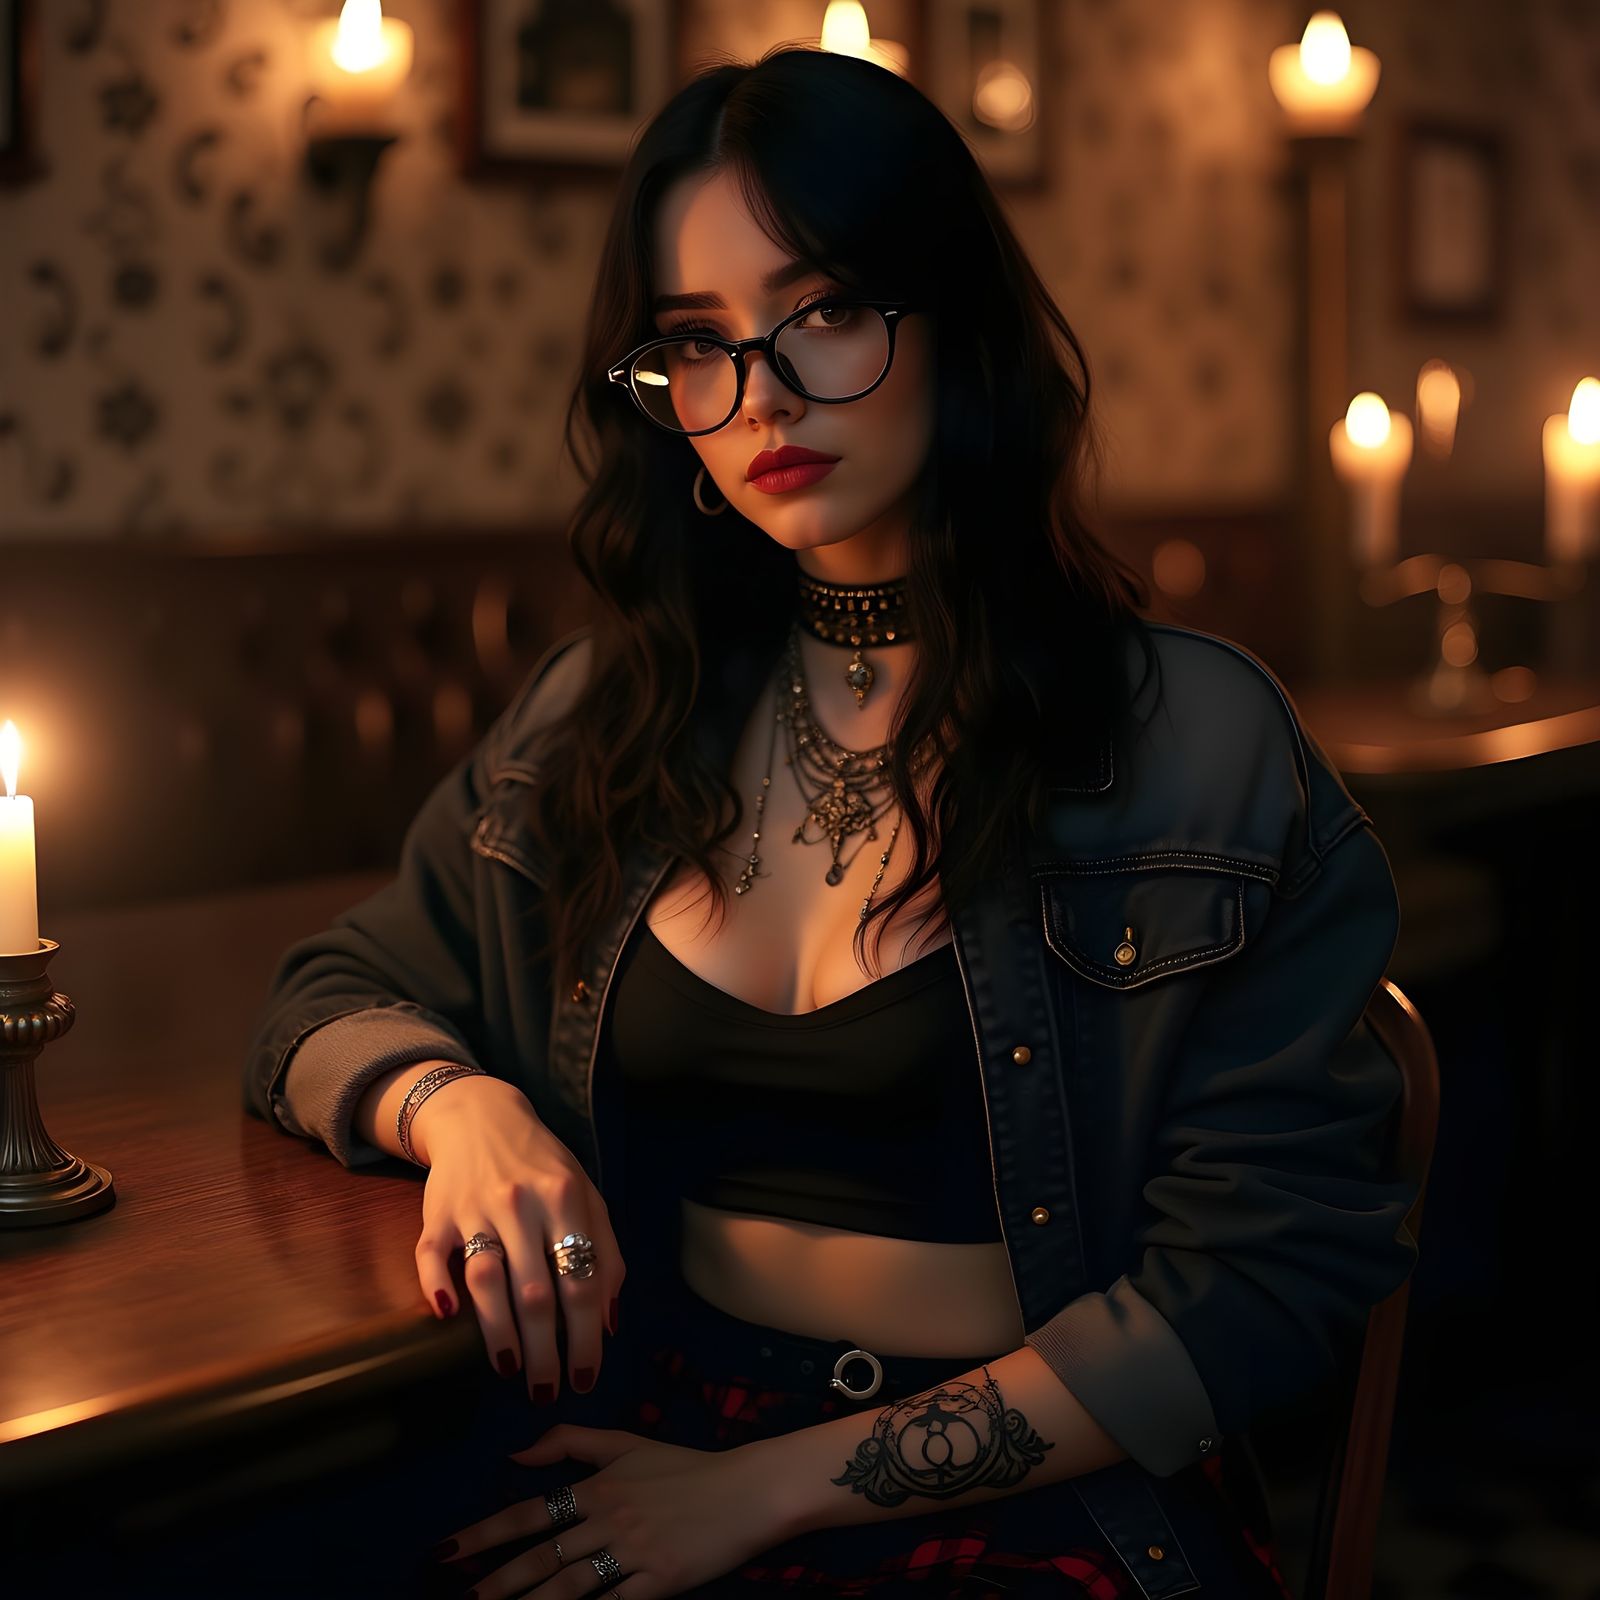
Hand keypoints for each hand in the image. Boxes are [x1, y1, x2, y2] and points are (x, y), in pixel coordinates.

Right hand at [414, 1080, 624, 1405]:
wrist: (481, 1117)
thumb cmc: (543, 1167)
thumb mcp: (587, 1196)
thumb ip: (606, 1253)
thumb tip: (608, 1321)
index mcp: (565, 1199)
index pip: (581, 1281)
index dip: (586, 1336)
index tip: (586, 1377)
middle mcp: (520, 1204)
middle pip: (535, 1291)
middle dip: (545, 1351)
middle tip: (547, 1391)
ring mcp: (475, 1209)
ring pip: (486, 1279)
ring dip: (498, 1332)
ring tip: (511, 1370)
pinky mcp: (436, 1214)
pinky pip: (431, 1255)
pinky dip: (436, 1285)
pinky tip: (446, 1317)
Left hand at [433, 1428, 792, 1599]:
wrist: (747, 1490)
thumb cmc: (686, 1467)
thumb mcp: (628, 1443)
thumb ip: (572, 1441)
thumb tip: (517, 1450)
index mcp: (598, 1486)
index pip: (529, 1512)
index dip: (485, 1533)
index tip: (447, 1552)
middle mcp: (608, 1520)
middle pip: (541, 1558)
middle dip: (495, 1583)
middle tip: (461, 1599)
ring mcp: (633, 1554)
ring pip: (568, 1588)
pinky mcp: (658, 1584)